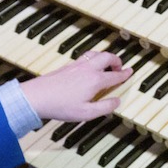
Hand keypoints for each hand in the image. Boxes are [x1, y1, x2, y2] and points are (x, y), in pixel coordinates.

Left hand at [18, 51, 133, 122]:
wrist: (37, 97)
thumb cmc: (60, 106)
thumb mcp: (87, 113)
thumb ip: (105, 107)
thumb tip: (117, 102)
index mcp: (95, 80)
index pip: (115, 75)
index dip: (125, 74)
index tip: (130, 72)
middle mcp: (88, 69)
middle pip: (107, 57)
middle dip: (116, 61)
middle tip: (119, 68)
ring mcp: (76, 66)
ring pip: (95, 54)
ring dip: (104, 57)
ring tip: (106, 65)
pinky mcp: (67, 66)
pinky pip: (85, 57)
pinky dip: (93, 59)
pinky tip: (89, 68)